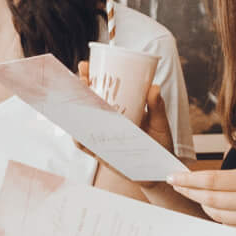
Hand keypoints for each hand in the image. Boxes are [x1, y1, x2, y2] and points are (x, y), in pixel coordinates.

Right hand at [73, 62, 174, 178]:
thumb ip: (157, 107)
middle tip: (82, 77)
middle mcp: (106, 123)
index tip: (86, 66)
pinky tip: (76, 133)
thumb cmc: (159, 144)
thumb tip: (153, 87)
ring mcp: (102, 138)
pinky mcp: (102, 155)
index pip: (99, 92)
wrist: (160, 170)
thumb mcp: (159, 123)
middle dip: (78, 89)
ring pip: (82, 124)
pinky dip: (79, 140)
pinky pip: (86, 147)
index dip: (89, 78)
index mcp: (117, 111)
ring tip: (78, 99)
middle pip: (86, 104)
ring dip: (75, 112)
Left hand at [168, 165, 235, 235]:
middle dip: (189, 193)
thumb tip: (201, 182)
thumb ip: (232, 177)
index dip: (188, 180)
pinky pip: (231, 229)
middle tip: (178, 187)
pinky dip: (222, 220)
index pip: (211, 181)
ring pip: (218, 216)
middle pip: (210, 200)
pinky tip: (220, 212)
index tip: (172, 177)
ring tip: (200, 198)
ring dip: (205, 207)